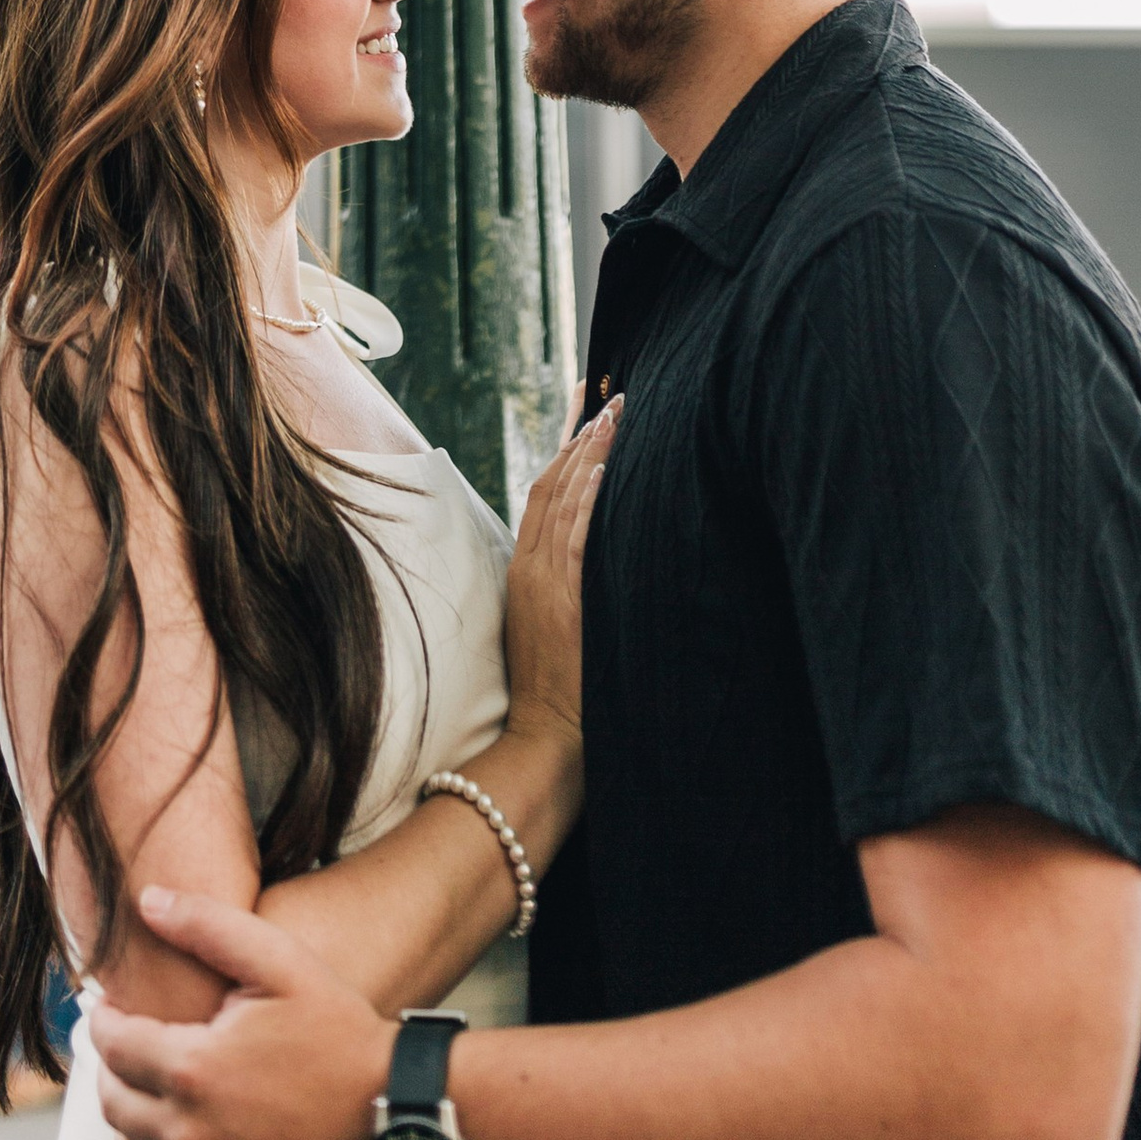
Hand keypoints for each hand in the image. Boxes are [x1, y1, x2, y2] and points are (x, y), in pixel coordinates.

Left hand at [91, 888, 393, 1139]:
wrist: (396, 1114)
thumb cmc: (341, 1035)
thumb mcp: (280, 962)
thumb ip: (207, 926)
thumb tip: (147, 901)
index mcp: (192, 1069)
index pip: (112, 1046)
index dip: (104, 1020)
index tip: (113, 1008)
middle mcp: (189, 1136)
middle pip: (113, 1103)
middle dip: (114, 1068)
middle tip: (134, 1046)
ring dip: (132, 1122)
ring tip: (157, 1092)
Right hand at [502, 393, 616, 748]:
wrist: (543, 744)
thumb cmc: (556, 694)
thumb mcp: (552, 626)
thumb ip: (563, 585)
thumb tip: (592, 553)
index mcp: (524, 571)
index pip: (542, 490)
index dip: (567, 445)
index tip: (590, 407)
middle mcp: (530, 570)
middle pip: (551, 484)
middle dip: (581, 436)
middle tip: (610, 395)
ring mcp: (545, 586)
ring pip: (563, 503)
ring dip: (590, 456)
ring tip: (616, 415)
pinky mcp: (564, 606)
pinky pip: (574, 544)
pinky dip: (586, 505)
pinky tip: (602, 473)